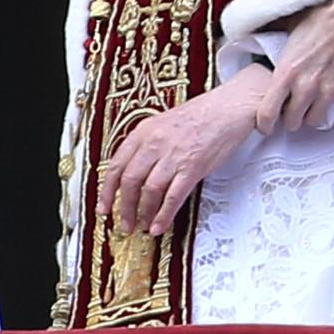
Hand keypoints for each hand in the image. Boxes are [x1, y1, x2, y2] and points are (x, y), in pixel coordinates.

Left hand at [97, 62, 272, 235]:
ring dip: (143, 214)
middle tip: (124, 223)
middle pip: (129, 181)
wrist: (229, 106)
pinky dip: (164, 214)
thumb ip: (149, 144)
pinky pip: (173, 196)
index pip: (116, 165)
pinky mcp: (193, 166)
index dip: (107, 190)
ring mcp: (174, 155)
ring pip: (149, 191)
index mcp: (145, 130)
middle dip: (124, 208)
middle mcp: (155, 142)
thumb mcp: (166, 122)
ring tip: (143, 226)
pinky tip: (160, 225)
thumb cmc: (202, 114)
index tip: (104, 207)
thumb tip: (136, 172)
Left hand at [255, 0, 333, 135]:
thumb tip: (249, 36)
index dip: (264, 123)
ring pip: (315, 121)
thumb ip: (269, 39)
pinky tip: (333, 85)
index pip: (268, 114)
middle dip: (290, 117)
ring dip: (311, 113)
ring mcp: (330, 90)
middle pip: (292, 123)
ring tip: (311, 101)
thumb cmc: (319, 18)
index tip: (266, 124)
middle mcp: (307, 86)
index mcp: (287, 72)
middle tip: (291, 107)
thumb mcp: (286, 28)